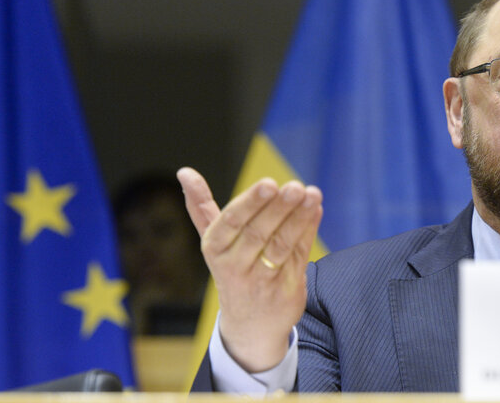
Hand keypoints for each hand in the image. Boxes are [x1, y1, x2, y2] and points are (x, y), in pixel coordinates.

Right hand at [177, 167, 322, 371]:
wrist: (250, 327)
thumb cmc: (232, 269)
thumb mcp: (214, 242)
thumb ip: (201, 207)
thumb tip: (184, 171)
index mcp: (215, 249)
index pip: (231, 223)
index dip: (251, 203)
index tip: (269, 183)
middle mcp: (235, 267)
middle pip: (258, 233)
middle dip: (279, 208)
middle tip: (295, 186)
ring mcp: (262, 281)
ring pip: (281, 245)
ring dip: (298, 218)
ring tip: (312, 193)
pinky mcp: (286, 290)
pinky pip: (299, 255)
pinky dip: (308, 230)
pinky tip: (315, 208)